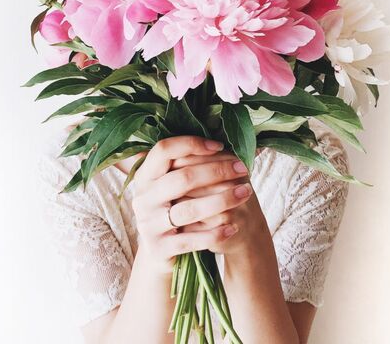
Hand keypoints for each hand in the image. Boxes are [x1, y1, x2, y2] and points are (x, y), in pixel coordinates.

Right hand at [131, 136, 251, 273]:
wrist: (159, 251)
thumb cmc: (174, 207)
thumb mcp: (172, 184)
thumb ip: (190, 162)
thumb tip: (226, 138)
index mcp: (145, 175)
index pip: (164, 150)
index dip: (192, 144)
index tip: (219, 146)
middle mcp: (142, 197)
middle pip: (182, 178)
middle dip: (218, 171)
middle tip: (243, 169)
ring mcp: (148, 224)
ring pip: (189, 209)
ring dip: (222, 200)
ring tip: (246, 192)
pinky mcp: (158, 248)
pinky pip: (191, 240)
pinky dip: (215, 232)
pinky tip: (233, 226)